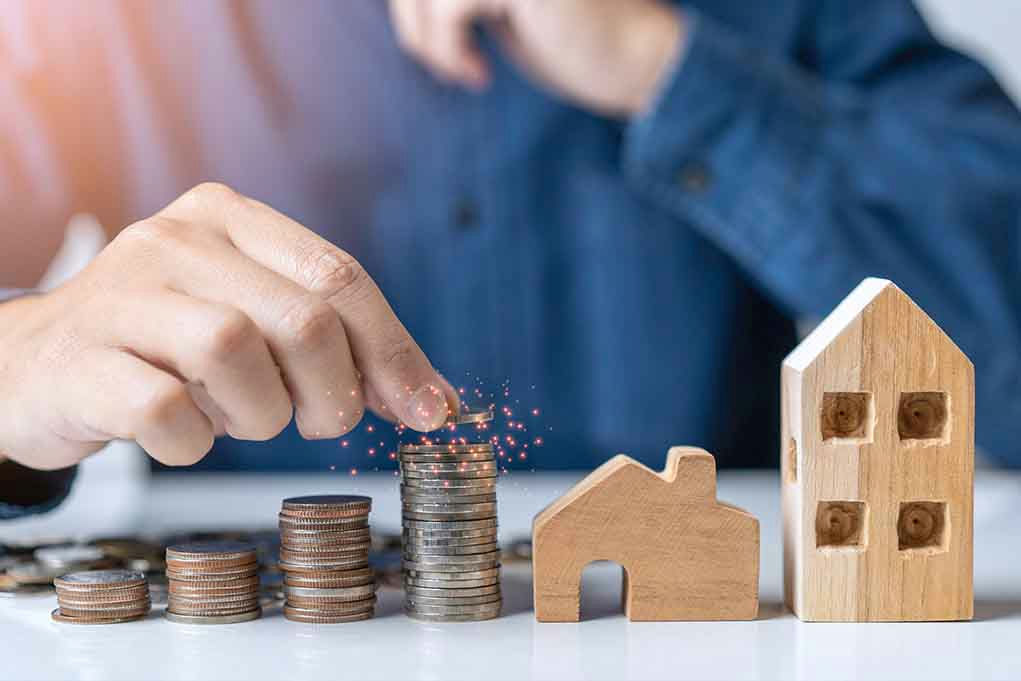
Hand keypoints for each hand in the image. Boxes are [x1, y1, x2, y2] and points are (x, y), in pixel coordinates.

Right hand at [0, 183, 456, 469]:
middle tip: (317, 420)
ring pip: (236, 353)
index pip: (340, 276)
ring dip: (259, 413)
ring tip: (235, 416)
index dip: (395, 351)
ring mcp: (122, 294)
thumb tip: (432, 400)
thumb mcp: (253, 320)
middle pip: (304, 319)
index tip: (429, 411)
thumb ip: (336, 342)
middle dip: (333, 392)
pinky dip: (194, 441)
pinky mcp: (83, 358)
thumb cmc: (166, 347)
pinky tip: (181, 433)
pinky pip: (168, 412)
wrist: (35, 364)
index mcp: (230, 218)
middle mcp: (176, 240)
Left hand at [388, 0, 684, 115]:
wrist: (628, 58)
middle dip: (410, 18)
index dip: (410, 6)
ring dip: (427, 41)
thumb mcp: (489, 0)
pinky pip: (447, 10)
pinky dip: (448, 51)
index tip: (431, 38)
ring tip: (462, 70)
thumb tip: (397, 1)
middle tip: (443, 62)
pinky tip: (477, 74)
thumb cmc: (561, 35)